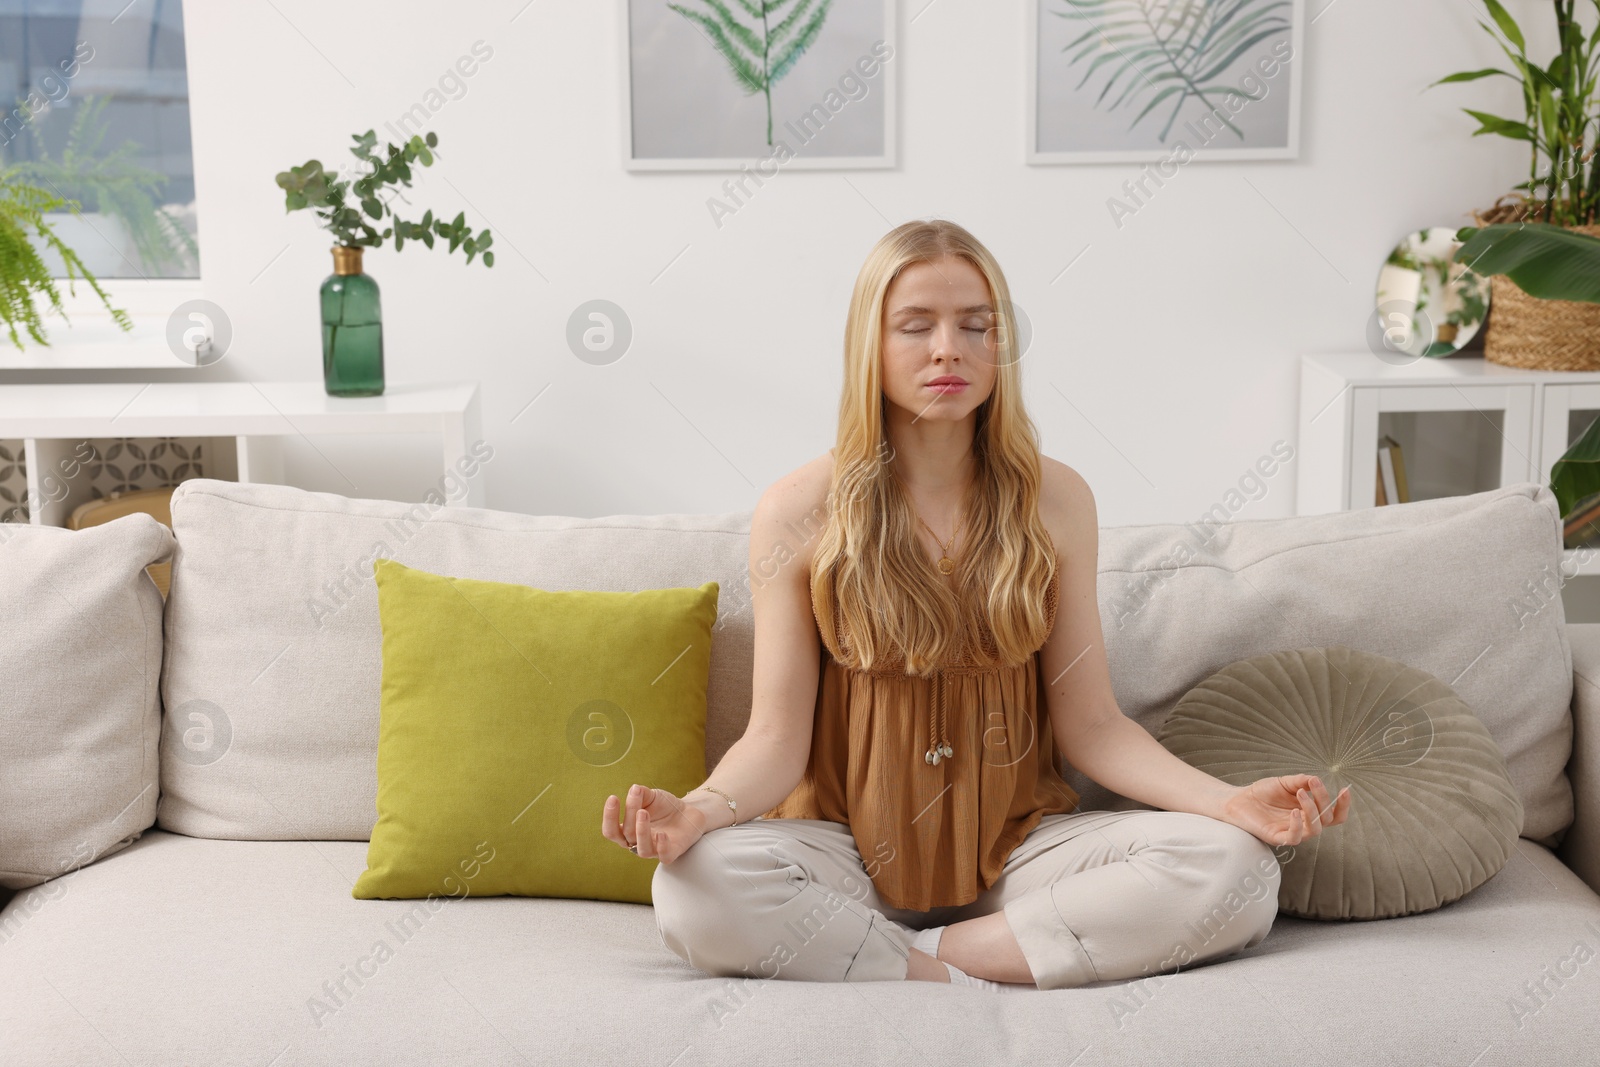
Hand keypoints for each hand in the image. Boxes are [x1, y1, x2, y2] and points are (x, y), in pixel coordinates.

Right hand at [600, 784, 706, 863]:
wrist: (687, 812)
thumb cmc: (664, 806)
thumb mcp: (651, 796)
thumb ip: (641, 793)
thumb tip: (634, 789)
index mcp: (628, 831)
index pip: (611, 831)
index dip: (609, 817)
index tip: (613, 798)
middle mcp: (638, 843)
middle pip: (626, 836)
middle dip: (629, 816)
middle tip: (636, 799)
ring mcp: (654, 850)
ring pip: (642, 850)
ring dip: (641, 831)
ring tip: (643, 813)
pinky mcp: (671, 853)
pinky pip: (664, 856)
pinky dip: (662, 846)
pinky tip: (662, 834)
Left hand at [1221, 774, 1351, 847]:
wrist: (1239, 799)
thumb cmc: (1263, 792)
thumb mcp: (1285, 782)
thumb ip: (1301, 781)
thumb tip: (1316, 779)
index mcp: (1309, 811)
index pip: (1334, 814)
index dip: (1343, 805)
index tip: (1345, 790)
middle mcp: (1304, 824)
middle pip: (1327, 819)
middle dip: (1324, 800)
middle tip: (1313, 784)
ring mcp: (1292, 832)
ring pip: (1315, 829)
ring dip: (1312, 810)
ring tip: (1300, 793)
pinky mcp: (1278, 838)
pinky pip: (1295, 837)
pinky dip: (1298, 825)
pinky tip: (1294, 811)